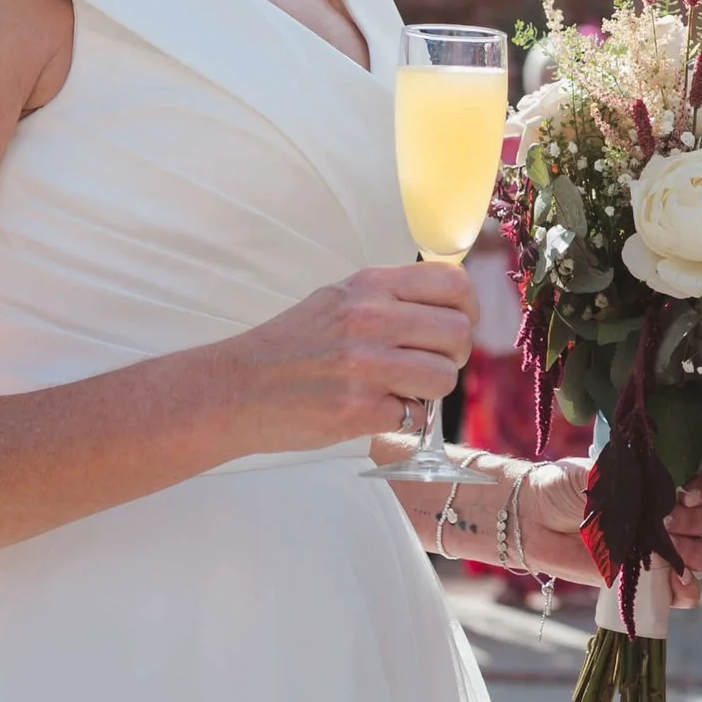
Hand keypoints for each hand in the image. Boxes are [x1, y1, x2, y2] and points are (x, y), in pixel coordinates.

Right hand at [232, 260, 478, 451]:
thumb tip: (449, 306)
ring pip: (443, 377)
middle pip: (457, 332)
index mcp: (368, 286)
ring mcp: (363, 365)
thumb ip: (389, 298)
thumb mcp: (337, 300)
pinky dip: (401, 418)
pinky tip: (373, 410)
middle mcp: (368, 318)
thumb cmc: (291, 347)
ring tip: (400, 390)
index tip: (455, 325)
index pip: (453, 283)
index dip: (466, 309)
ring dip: (429, 391)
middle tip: (429, 366)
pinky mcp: (358, 409)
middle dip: (453, 356)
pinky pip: (414, 415)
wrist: (236, 389)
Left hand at [517, 462, 701, 600]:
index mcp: (663, 482)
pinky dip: (687, 590)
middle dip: (696, 520)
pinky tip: (674, 583)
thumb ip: (634, 482)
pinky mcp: (648, 580)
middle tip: (664, 520)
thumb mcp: (601, 472)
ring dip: (696, 552)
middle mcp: (669, 514)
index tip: (688, 491)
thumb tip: (663, 496)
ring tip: (666, 549)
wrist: (534, 521)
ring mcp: (660, 548)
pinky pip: (683, 592)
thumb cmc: (565, 487)